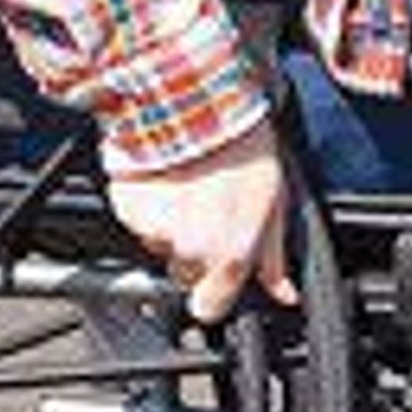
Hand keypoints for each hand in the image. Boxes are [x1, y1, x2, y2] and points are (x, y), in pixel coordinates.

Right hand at [108, 132, 294, 324]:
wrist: (197, 103)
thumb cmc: (242, 146)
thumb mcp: (275, 201)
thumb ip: (273, 255)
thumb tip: (283, 291)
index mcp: (229, 256)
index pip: (211, 308)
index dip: (214, 293)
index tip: (217, 278)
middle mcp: (189, 251)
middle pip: (186, 272)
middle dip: (195, 250)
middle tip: (208, 211)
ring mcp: (155, 231)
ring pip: (161, 245)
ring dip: (171, 225)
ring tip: (188, 187)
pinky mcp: (128, 208)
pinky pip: (138, 220)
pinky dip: (148, 205)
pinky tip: (167, 179)